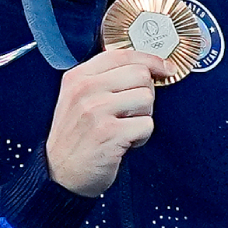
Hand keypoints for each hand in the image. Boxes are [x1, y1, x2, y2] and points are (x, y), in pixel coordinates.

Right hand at [45, 50, 163, 196]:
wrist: (61, 173)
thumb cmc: (78, 136)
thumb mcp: (80, 99)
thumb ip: (107, 79)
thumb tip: (149, 65)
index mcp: (78, 77)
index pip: (123, 54)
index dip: (151, 60)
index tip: (166, 68)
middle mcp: (84, 90)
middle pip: (141, 75)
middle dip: (145, 94)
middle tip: (131, 113)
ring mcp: (95, 111)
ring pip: (147, 98)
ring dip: (143, 117)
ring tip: (124, 128)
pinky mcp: (108, 132)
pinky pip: (147, 125)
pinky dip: (142, 136)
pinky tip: (124, 142)